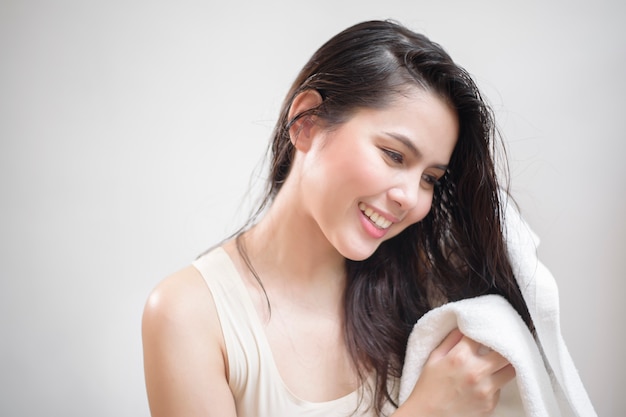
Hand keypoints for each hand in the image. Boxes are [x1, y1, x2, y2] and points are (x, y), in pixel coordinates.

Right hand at [400, 328, 514, 416]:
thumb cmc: (428, 387)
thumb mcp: (434, 358)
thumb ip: (451, 340)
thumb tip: (465, 327)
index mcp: (460, 357)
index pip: (483, 335)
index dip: (484, 332)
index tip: (484, 332)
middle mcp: (476, 372)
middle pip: (505, 352)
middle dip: (503, 348)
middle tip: (500, 346)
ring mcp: (486, 390)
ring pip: (510, 371)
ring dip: (504, 366)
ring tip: (496, 364)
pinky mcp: (490, 404)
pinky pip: (500, 388)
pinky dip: (495, 384)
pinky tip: (483, 384)